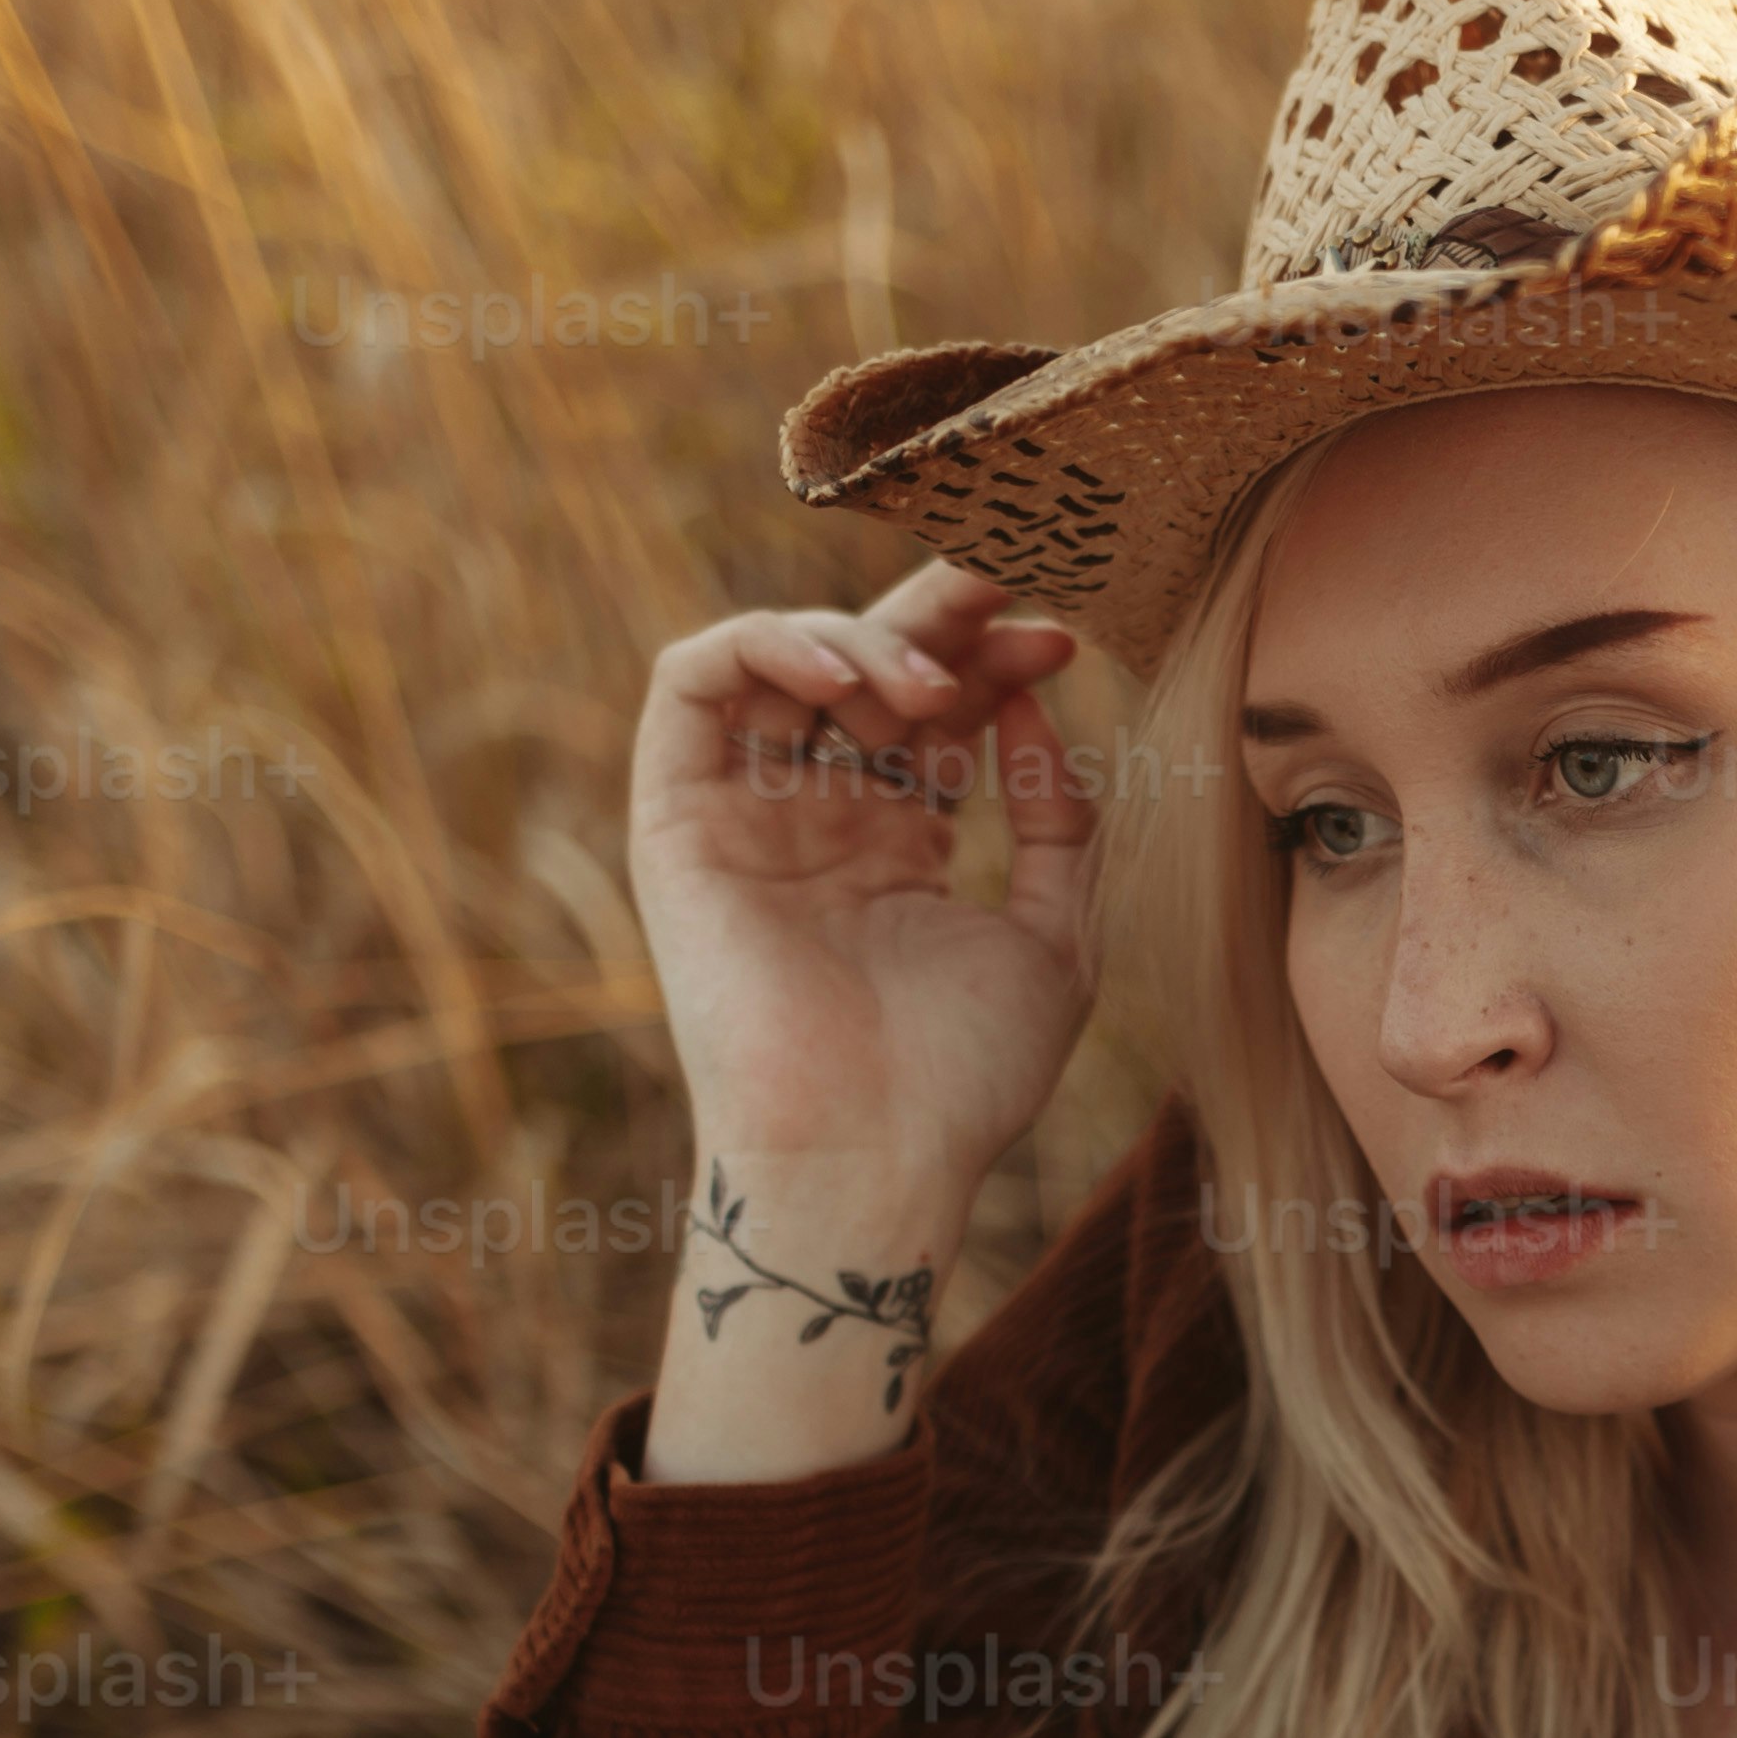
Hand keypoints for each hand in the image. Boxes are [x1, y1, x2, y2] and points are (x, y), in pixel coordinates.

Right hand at [624, 553, 1088, 1234]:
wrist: (867, 1160)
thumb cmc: (961, 1079)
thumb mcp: (1056, 940)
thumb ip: (1059, 821)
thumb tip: (1034, 706)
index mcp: (895, 842)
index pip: (939, 709)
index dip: (993, 656)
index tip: (1061, 635)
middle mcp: (815, 819)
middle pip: (866, 669)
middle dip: (935, 613)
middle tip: (1002, 577)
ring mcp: (743, 816)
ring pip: (782, 662)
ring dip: (861, 639)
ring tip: (932, 683)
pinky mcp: (675, 822)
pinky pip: (690, 685)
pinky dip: (763, 646)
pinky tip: (846, 679)